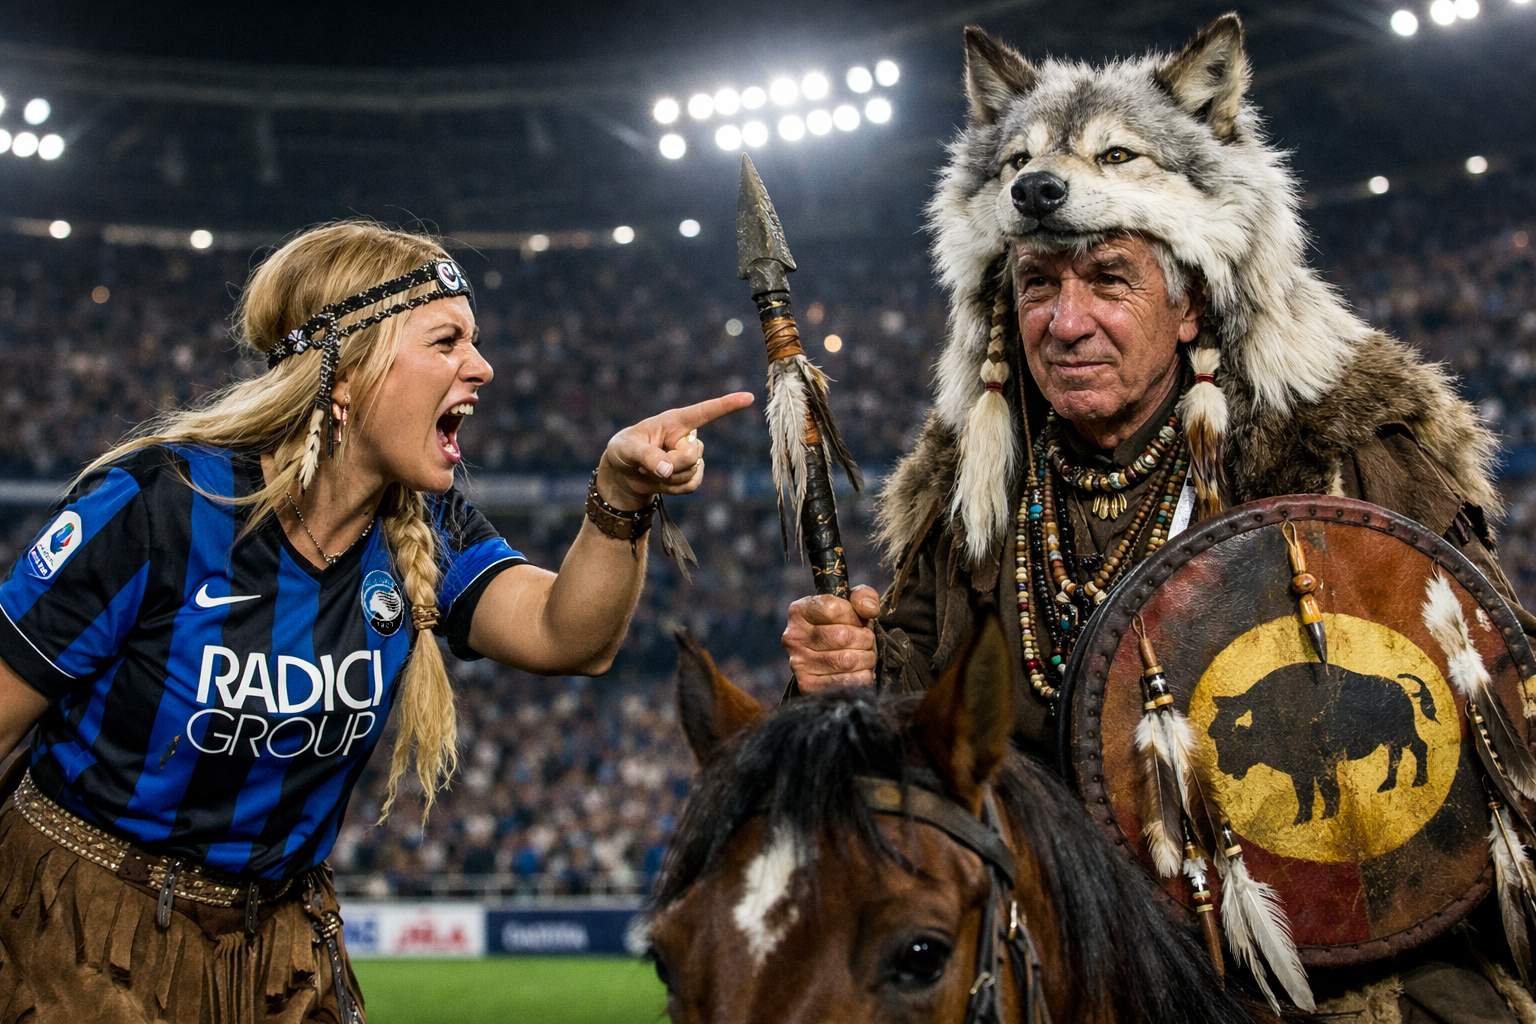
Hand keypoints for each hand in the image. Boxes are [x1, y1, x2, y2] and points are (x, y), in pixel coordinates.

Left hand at [595, 392, 754, 508]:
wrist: (623, 474)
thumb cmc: (623, 450)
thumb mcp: (627, 449)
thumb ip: (647, 457)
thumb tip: (668, 471)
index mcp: (675, 421)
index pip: (704, 412)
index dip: (727, 405)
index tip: (749, 398)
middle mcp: (687, 437)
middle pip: (692, 454)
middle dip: (671, 464)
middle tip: (648, 465)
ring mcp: (691, 457)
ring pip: (692, 472)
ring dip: (668, 478)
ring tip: (650, 470)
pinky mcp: (691, 475)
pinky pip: (691, 486)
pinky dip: (673, 489)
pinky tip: (661, 481)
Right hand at [781, 584, 880, 691]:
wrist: (830, 662)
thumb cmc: (843, 627)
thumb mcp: (852, 604)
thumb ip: (863, 597)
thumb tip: (869, 610)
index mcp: (799, 611)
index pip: (833, 608)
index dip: (854, 615)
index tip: (857, 620)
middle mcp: (793, 637)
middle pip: (842, 636)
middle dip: (865, 638)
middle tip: (866, 641)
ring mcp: (798, 663)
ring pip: (847, 660)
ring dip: (867, 658)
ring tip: (864, 655)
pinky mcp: (808, 686)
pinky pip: (848, 682)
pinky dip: (863, 676)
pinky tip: (858, 670)